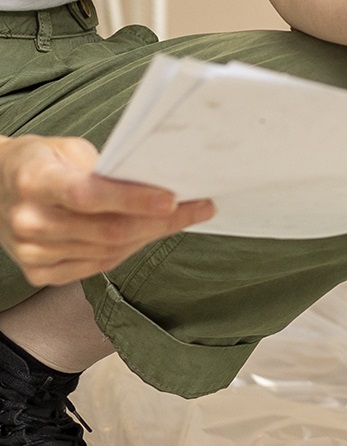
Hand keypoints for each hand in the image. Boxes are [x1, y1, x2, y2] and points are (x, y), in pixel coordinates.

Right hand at [0, 135, 212, 286]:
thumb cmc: (38, 164)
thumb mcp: (66, 150)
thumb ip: (104, 169)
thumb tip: (155, 187)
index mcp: (33, 181)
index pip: (89, 195)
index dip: (134, 200)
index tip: (172, 200)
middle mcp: (29, 219)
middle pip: (109, 231)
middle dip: (159, 223)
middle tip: (195, 210)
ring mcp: (32, 251)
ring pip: (109, 252)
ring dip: (148, 237)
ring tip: (172, 221)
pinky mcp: (38, 272)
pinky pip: (97, 266)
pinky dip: (125, 252)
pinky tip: (141, 236)